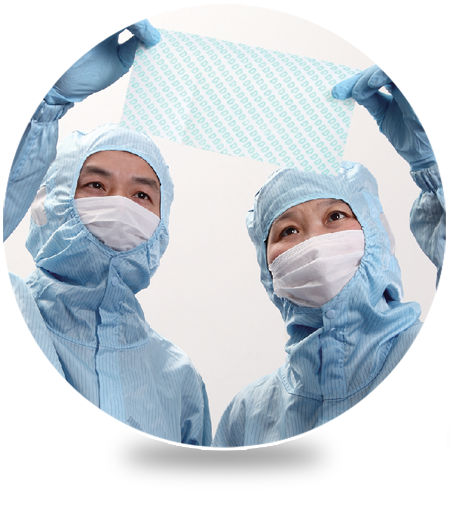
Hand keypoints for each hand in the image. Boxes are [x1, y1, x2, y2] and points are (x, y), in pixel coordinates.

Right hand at [34, 4, 159, 103]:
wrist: (72, 88)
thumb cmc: (93, 75)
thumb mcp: (120, 63)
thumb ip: (131, 50)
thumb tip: (148, 39)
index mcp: (110, 30)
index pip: (129, 20)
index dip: (143, 26)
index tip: (155, 38)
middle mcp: (98, 23)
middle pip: (120, 11)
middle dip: (137, 19)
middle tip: (148, 31)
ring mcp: (85, 23)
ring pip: (105, 7)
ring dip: (123, 13)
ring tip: (136, 22)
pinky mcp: (71, 26)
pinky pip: (84, 13)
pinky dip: (99, 12)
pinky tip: (113, 17)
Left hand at [332, 55, 433, 169]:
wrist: (422, 155)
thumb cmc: (407, 135)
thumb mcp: (382, 114)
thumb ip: (370, 100)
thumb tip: (350, 90)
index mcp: (401, 85)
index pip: (376, 73)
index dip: (356, 79)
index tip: (337, 92)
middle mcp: (411, 81)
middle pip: (384, 66)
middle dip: (361, 77)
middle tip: (344, 91)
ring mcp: (420, 84)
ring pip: (399, 64)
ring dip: (377, 71)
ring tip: (365, 86)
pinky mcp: (429, 90)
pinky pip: (418, 72)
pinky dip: (401, 68)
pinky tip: (382, 76)